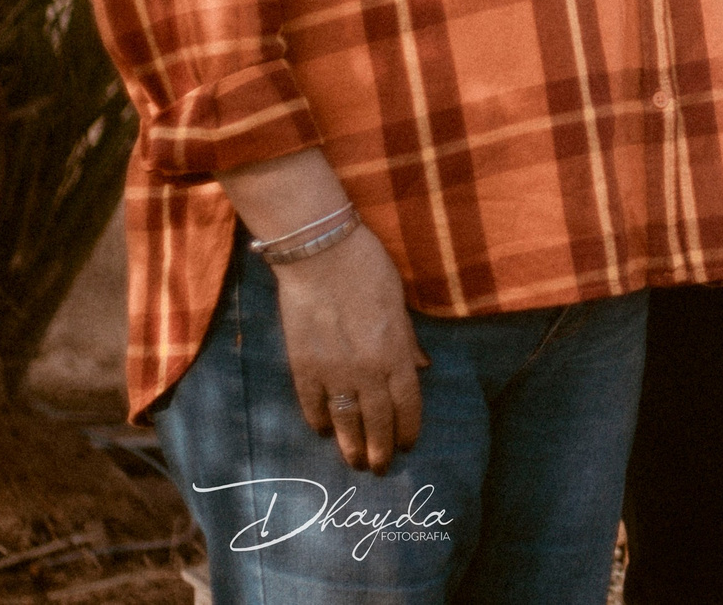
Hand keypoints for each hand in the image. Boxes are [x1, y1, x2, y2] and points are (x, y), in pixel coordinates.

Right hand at [268, 226, 430, 473]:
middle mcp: (365, 370)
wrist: (320, 255)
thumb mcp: (399, 303)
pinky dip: (318, 420)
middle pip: (376, 420)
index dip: (408, 428)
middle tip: (380, 468)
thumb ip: (408, 341)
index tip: (408, 445)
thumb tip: (421, 367)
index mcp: (394, 353)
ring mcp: (331, 370)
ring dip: (350, 445)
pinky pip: (311, 403)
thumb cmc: (368, 270)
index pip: (406, 403)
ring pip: (344, 420)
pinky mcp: (301, 365)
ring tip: (353, 463)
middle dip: (380, 449)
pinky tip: (324, 430)